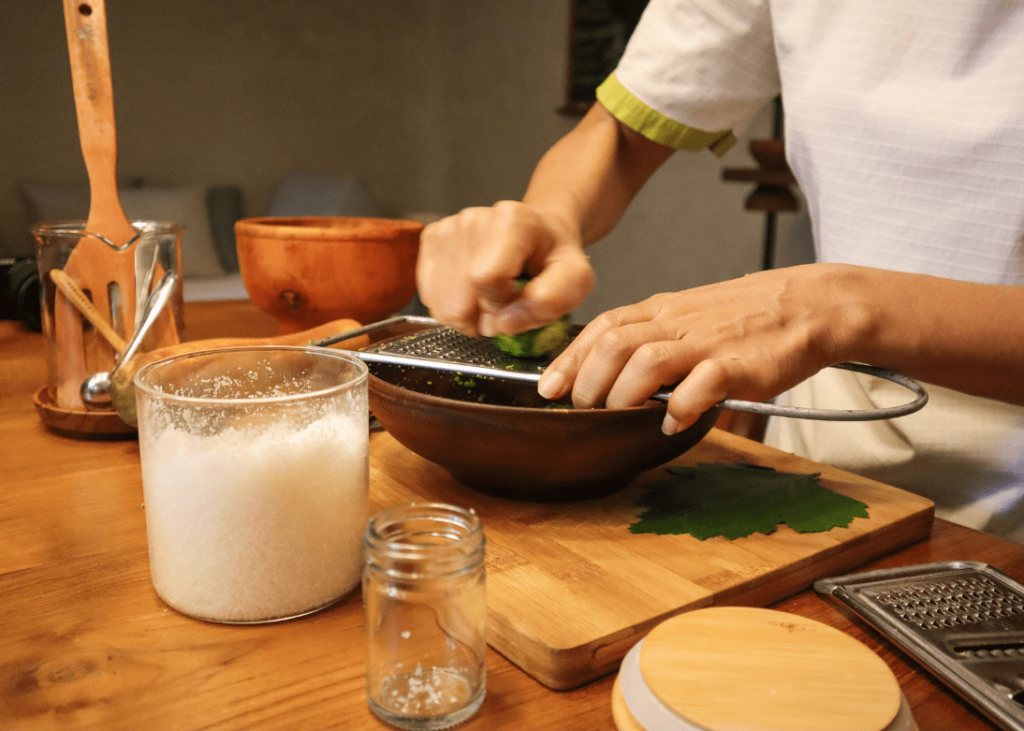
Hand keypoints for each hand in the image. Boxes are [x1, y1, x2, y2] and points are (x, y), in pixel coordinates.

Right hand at [416, 201, 595, 336]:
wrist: (537, 235)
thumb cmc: (553, 258)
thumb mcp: (576, 280)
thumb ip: (552, 301)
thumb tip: (507, 321)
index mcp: (511, 221)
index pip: (485, 278)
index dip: (502, 303)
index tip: (519, 299)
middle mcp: (472, 219)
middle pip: (457, 300)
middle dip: (482, 318)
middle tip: (506, 306)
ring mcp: (447, 228)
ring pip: (440, 304)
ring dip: (467, 315)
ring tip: (491, 299)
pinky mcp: (431, 240)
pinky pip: (429, 296)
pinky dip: (451, 304)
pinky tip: (473, 292)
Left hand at [537, 264, 858, 433]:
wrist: (808, 304)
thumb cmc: (744, 317)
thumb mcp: (687, 317)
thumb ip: (651, 340)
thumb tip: (609, 380)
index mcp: (662, 310)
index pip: (602, 327)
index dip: (569, 359)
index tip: (548, 388)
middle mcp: (677, 322)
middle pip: (613, 344)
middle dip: (589, 381)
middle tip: (586, 409)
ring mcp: (708, 342)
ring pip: (646, 360)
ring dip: (623, 394)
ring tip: (621, 416)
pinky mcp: (740, 364)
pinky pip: (702, 384)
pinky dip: (680, 406)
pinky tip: (672, 422)